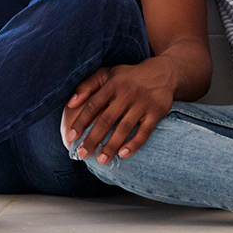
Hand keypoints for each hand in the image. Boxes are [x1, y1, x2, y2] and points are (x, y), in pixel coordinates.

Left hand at [61, 62, 175, 162]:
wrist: (163, 72)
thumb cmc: (128, 77)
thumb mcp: (108, 74)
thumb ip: (88, 86)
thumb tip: (70, 104)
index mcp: (112, 84)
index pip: (93, 105)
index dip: (81, 122)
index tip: (71, 137)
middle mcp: (127, 93)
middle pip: (106, 119)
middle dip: (93, 138)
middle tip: (83, 153)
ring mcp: (142, 103)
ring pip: (124, 128)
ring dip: (112, 145)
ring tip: (101, 160)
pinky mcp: (156, 112)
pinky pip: (145, 131)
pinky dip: (135, 143)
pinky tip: (123, 154)